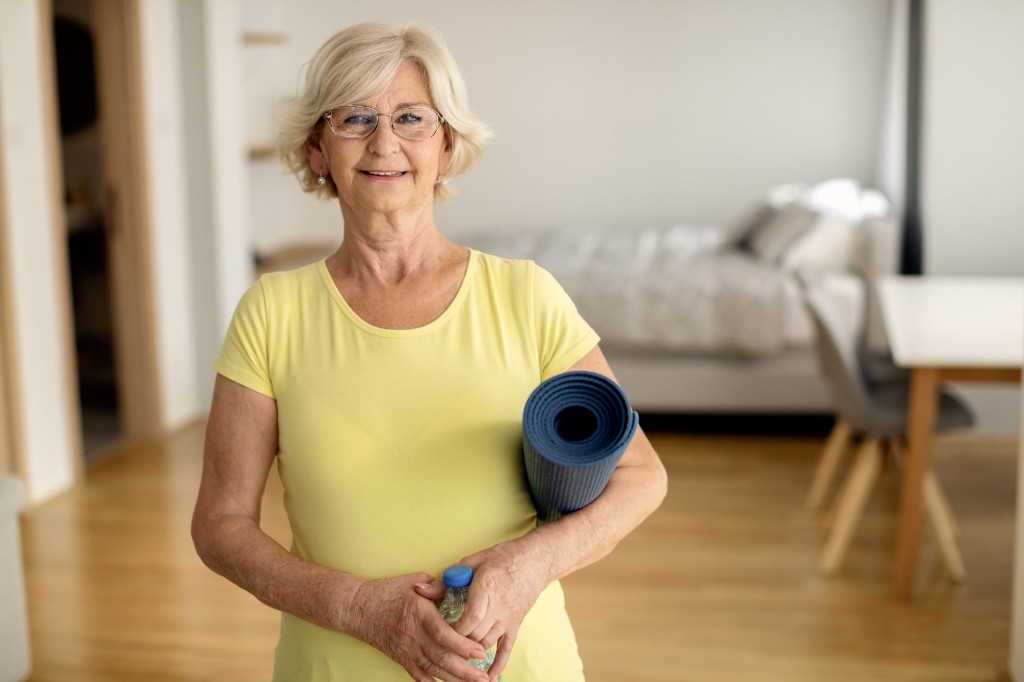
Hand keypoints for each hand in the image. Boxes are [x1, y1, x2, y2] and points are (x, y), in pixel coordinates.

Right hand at [348, 573, 490, 681]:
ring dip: (455, 679)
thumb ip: (437, 587)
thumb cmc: (386, 591)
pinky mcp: (400, 658)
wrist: (357, 607)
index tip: (480, 651)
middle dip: (466, 670)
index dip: (463, 645)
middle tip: (485, 677)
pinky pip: (418, 675)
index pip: (443, 635)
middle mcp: (413, 635)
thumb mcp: (414, 580)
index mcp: (419, 614)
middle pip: (442, 657)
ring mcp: (406, 650)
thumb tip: (457, 591)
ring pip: (433, 669)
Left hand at [417, 543, 550, 679]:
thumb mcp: (473, 561)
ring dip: (470, 653)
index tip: (439, 632)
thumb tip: (421, 590)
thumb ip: (447, 579)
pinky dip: (498, 665)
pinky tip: (488, 677)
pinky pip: (507, 649)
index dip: (453, 630)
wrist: (536, 560)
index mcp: (486, 589)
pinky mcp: (515, 625)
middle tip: (440, 647)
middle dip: (457, 644)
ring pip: (486, 644)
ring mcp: (508, 619)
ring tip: (455, 660)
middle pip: (475, 636)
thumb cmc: (503, 557)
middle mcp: (498, 608)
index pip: (470, 619)